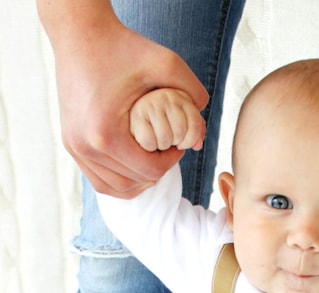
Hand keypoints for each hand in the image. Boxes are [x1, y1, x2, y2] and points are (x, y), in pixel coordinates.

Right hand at [52, 16, 207, 197]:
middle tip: (167, 151)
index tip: (178, 144)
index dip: (172, 161)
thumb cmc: (124, 47)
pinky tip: (137, 166)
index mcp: (106, 134)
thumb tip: (203, 126)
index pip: (151, 171)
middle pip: (135, 182)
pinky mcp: (70, 144)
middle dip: (157, 170)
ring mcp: (74, 147)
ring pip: (117, 188)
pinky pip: (100, 180)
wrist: (81, 34)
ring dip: (140, 180)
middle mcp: (86, 146)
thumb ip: (193, 92)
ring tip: (154, 160)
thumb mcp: (166, 63)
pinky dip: (121, 180)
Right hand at [130, 88, 205, 151]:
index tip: (183, 143)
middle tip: (168, 139)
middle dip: (175, 143)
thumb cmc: (164, 121)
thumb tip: (197, 146)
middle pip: (180, 132)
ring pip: (165, 138)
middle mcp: (165, 96)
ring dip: (162, 146)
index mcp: (181, 97)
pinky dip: (150, 146)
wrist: (137, 113)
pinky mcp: (136, 115)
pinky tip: (147, 138)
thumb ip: (195, 132)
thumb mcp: (184, 122)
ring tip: (158, 138)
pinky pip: (149, 141)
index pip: (195, 123)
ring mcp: (149, 104)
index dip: (191, 140)